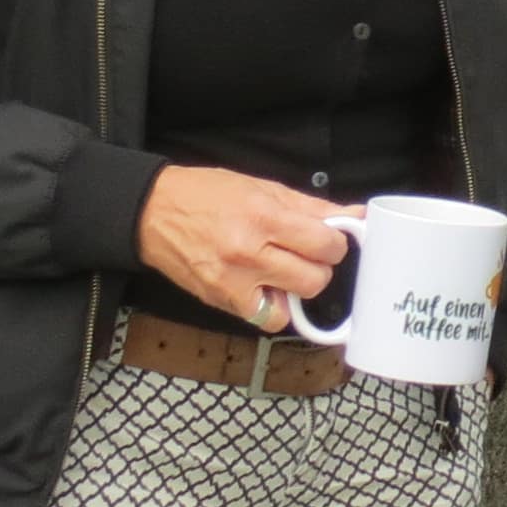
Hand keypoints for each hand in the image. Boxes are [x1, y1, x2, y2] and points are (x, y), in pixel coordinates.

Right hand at [139, 166, 354, 330]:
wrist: (152, 211)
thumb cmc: (207, 195)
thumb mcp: (264, 188)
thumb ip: (312, 207)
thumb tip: (354, 216)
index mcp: (264, 218)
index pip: (326, 246)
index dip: (335, 243)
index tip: (328, 239)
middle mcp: (248, 254)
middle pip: (315, 279)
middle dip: (318, 267)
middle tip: (304, 254)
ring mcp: (232, 282)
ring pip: (292, 306)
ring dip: (295, 290)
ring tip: (281, 270)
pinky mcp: (219, 301)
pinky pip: (263, 318)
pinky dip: (270, 306)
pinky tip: (263, 286)